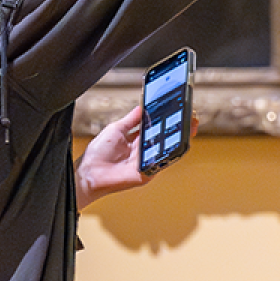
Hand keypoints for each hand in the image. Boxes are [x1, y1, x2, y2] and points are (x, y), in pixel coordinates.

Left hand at [73, 106, 199, 209]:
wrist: (89, 173)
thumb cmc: (97, 154)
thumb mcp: (116, 129)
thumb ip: (131, 119)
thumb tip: (143, 106)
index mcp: (138, 140)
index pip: (158, 128)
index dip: (168, 119)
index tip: (178, 109)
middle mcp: (145, 151)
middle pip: (167, 138)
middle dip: (181, 127)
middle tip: (190, 116)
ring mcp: (148, 162)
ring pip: (169, 150)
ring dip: (181, 138)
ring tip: (189, 126)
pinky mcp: (148, 173)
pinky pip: (162, 162)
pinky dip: (171, 153)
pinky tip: (177, 142)